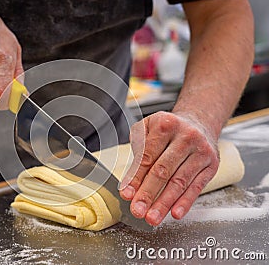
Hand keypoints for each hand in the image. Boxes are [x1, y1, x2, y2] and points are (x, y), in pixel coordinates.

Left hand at [119, 111, 219, 225]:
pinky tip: (175, 213)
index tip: (127, 194)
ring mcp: (201, 150)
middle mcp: (186, 136)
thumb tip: (129, 182)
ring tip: (153, 217)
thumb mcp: (147, 128)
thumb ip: (137, 151)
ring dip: (164, 203)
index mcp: (165, 124)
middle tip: (138, 210)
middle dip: (148, 194)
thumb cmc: (168, 129)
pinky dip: (185, 202)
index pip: (147, 157)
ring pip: (180, 182)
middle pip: (163, 171)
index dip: (135, 178)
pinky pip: (197, 187)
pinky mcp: (212, 164)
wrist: (199, 122)